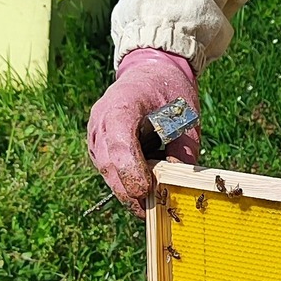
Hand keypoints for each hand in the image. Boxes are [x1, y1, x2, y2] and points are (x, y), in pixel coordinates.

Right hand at [87, 49, 199, 213]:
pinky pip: (109, 170)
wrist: (148, 70)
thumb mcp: (185, 113)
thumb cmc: (168, 89)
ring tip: (153, 202)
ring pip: (107, 172)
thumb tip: (178, 181)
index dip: (131, 170)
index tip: (146, 190)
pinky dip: (126, 181)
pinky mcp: (98, 147)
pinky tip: (145, 188)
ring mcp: (95, 135)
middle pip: (110, 164)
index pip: (119, 143)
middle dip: (130, 190)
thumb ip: (183, 147)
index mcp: (122, 106)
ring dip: (128, 189)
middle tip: (154, 209)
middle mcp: (101, 122)